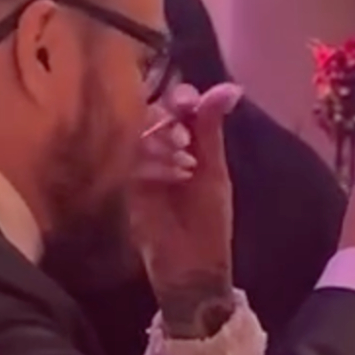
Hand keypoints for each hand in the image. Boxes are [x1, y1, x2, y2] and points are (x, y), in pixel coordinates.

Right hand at [129, 82, 242, 337]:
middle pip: (152, 113)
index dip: (181, 97)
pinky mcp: (123, 185)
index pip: (176, 103)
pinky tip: (170, 179)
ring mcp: (139, 165)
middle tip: (185, 142)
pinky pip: (127, 159)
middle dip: (169, 121)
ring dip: (161, 144)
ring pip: (137, 133)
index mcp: (186, 140)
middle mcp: (159, 148)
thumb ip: (212, 129)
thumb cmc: (209, 222)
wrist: (192, 266)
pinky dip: (150, 164)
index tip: (189, 103)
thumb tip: (231, 87)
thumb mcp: (214, 171)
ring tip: (184, 166)